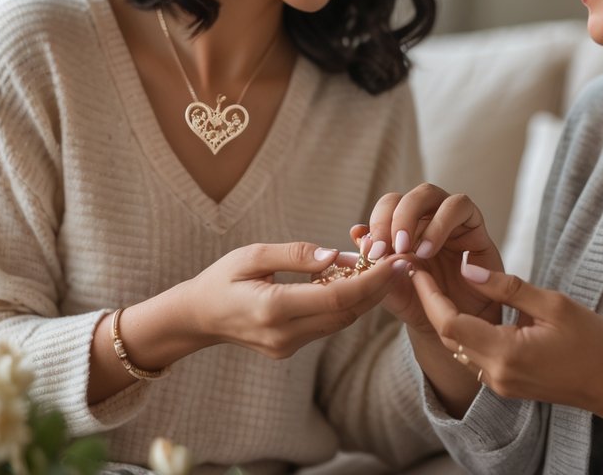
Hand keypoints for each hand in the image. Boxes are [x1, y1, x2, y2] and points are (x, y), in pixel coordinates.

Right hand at [184, 241, 407, 358]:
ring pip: (341, 321)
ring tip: (386, 267)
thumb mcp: (252, 255)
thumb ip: (295, 254)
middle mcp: (285, 334)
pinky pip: (328, 325)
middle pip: (346, 313)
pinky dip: (345, 304)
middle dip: (379, 288)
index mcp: (273, 308)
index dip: (372, 280)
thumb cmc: (221, 279)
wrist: (198, 318)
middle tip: (405, 261)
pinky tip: (356, 281)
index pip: (336, 297)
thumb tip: (336, 255)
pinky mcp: (291, 349)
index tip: (396, 261)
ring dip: (366, 296)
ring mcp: (288, 346)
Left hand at [354, 183, 503, 335]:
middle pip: (404, 195)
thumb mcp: (389, 287)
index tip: (373, 252)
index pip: (386, 206)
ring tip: (408, 250)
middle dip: (392, 218)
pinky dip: (440, 224)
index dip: (377, 222)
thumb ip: (371, 263)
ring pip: (428, 192)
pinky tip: (429, 250)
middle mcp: (424, 216)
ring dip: (412, 217)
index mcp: (402, 225)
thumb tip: (356, 232)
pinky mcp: (473, 223)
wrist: (453, 322)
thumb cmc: (421, 302)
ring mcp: (448, 216)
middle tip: (390, 248)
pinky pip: (459, 205)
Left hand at [409, 264, 602, 441]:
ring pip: (457, 347)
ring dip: (444, 317)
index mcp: (506, 352)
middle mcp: (495, 373)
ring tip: (434, 283)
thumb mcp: (554, 304)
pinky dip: (462, 331)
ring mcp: (498, 383)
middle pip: (448, 336)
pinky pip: (472, 356)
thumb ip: (508, 287)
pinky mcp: (504, 384)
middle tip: (420, 269)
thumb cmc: (593, 343)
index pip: (451, 323)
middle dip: (431, 302)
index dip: (430, 294)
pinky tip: (461, 307)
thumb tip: (468, 271)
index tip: (418, 268)